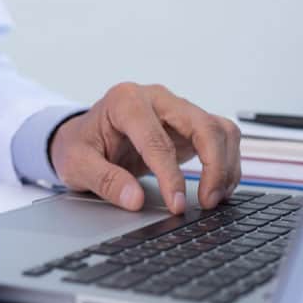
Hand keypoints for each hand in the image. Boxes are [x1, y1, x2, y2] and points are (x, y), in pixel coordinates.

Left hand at [50, 83, 240, 212]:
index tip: (176, 204)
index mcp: (125, 101)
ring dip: (225, 164)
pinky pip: (220, 137)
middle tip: (207, 202)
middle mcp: (156, 98)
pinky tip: (218, 188)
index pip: (156, 139)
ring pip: (218, 129)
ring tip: (214, 199)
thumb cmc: (79, 145)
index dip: (170, 175)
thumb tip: (135, 199)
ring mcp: (176, 109)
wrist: (82, 136)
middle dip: (213, 165)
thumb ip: (104, 180)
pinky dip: (227, 162)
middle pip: (201, 124)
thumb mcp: (76, 164)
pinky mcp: (189, 124)